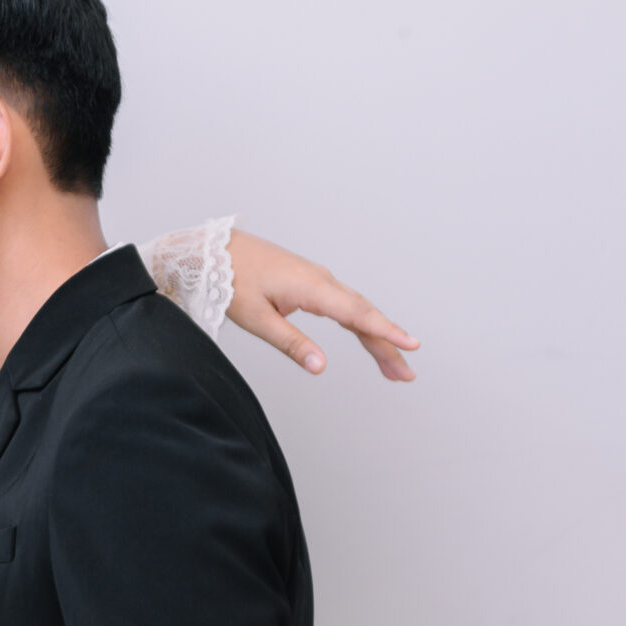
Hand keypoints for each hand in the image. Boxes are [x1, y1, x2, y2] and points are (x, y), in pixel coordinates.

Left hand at [227, 228, 419, 381]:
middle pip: (364, 315)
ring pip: (357, 310)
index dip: (386, 332)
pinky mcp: (311, 282)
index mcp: (311, 287)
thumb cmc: (231, 280)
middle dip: (388, 345)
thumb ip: (291, 343)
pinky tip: (371, 339)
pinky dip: (361, 324)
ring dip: (377, 337)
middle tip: (406, 375)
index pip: (357, 314)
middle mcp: (321, 280)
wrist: (214, 250)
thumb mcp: (257, 319)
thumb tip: (320, 367)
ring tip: (394, 368)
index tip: (411, 345)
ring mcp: (318, 280)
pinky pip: (344, 304)